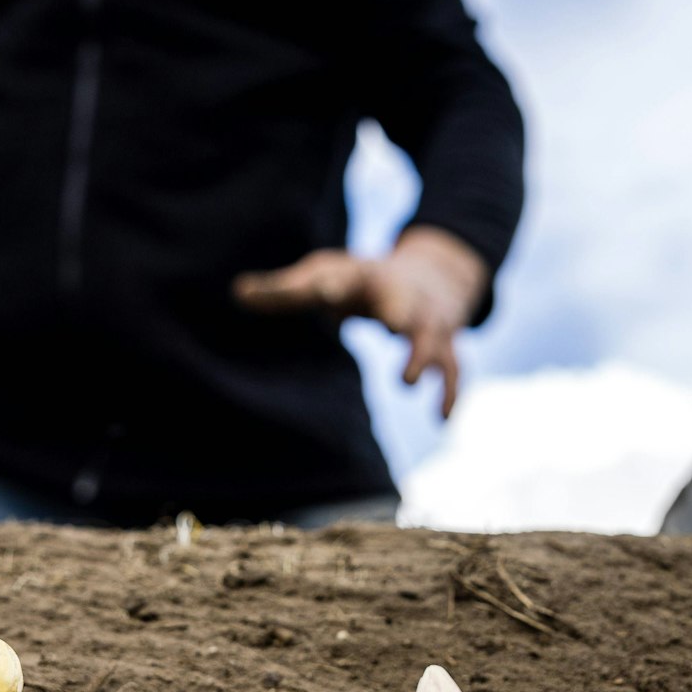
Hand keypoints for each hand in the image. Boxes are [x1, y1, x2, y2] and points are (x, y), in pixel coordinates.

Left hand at [233, 225, 487, 417]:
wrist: (430, 272)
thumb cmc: (361, 279)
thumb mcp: (324, 275)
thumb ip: (284, 290)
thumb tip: (237, 292)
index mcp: (366, 277)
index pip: (350, 278)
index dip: (336, 284)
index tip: (326, 293)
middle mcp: (403, 298)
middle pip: (407, 304)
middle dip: (404, 312)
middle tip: (396, 324)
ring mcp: (428, 322)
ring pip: (435, 339)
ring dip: (424, 358)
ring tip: (407, 382)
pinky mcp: (444, 345)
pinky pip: (453, 369)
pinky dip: (450, 392)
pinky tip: (442, 419)